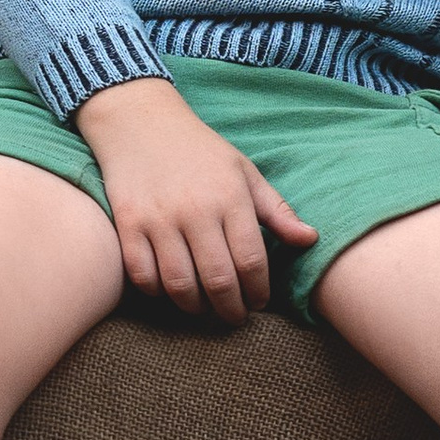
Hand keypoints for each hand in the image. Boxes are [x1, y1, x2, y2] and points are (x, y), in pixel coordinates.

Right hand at [73, 77, 315, 322]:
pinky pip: (142, 275)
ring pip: (179, 285)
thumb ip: (277, 211)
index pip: (251, 262)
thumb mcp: (244, 172)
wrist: (140, 122)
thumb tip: (311, 240)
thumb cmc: (200, 151)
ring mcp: (159, 219)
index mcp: (230, 199)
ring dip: (195, 308)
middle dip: (231, 310)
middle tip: (234, 317)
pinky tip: (168, 289)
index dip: (258, 292)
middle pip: (219, 281)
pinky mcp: (128, 224)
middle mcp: (196, 211)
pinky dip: (156, 292)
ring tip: (204, 308)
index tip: (258, 302)